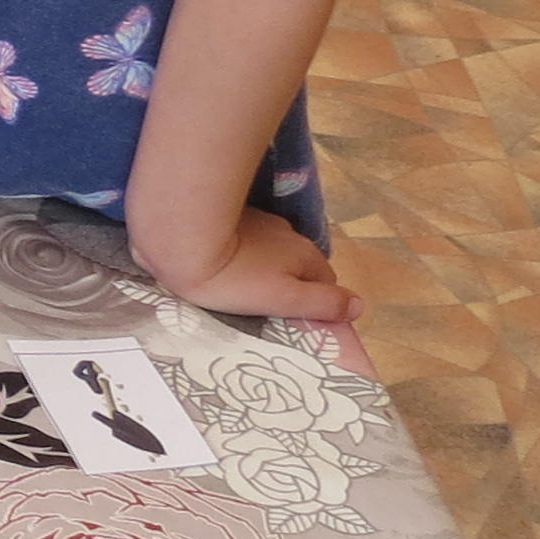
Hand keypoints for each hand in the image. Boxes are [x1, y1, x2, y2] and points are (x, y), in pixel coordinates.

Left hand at [141, 206, 360, 323]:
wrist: (180, 236)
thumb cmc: (233, 276)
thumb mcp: (283, 298)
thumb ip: (322, 303)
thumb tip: (360, 306)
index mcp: (306, 255)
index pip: (326, 284)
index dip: (313, 304)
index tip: (290, 321)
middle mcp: (289, 234)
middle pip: (298, 267)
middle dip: (287, 285)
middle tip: (261, 309)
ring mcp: (259, 222)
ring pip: (271, 253)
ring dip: (262, 269)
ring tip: (236, 290)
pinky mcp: (229, 217)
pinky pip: (244, 242)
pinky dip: (239, 254)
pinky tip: (219, 266)